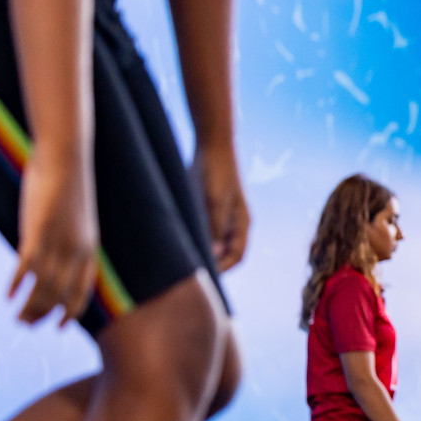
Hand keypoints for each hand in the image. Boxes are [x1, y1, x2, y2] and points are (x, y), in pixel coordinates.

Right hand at [10, 148, 96, 325]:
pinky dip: (18, 285)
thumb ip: (65, 244)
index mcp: (90, 249)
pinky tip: (8, 296)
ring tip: (17, 319)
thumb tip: (47, 261)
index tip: (59, 327)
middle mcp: (77, 250)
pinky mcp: (38, 232)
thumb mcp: (73, 221)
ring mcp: (58, 242)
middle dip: (43, 314)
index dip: (71, 312)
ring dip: (29, 307)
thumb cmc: (67, 188)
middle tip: (26, 325)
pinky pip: (28, 267)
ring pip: (44, 287)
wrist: (66, 159)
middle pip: (60, 295)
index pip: (83, 291)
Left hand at [194, 140, 249, 270]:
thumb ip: (214, 228)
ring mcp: (220, 215)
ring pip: (213, 242)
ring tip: (182, 258)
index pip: (237, 255)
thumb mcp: (214, 201)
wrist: (213, 144)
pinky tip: (178, 239)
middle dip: (211, 264)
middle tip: (189, 272)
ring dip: (201, 251)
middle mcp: (233, 222)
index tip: (204, 276)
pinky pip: (203, 230)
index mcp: (241, 222)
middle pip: (226, 252)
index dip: (223, 268)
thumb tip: (215, 255)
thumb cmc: (216, 172)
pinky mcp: (208, 207)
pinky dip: (194, 238)